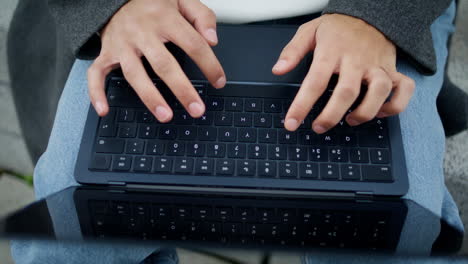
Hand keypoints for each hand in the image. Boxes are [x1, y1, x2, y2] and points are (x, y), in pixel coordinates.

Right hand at [88, 0, 225, 121]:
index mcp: (165, 18)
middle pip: (164, 64)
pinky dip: (97, 92)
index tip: (219, 81)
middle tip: (196, 109)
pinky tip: (104, 110)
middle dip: (182, 89)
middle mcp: (142, 32)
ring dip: (150, 97)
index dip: (209, 65)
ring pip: (135, 74)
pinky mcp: (107, 52)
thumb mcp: (182, 0)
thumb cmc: (153, 2)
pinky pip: (97, 73)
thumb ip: (202, 17)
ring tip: (165, 116)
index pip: (193, 44)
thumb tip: (212, 40)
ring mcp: (123, 44)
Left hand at [273, 14, 414, 132]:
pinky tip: (379, 113)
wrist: (369, 13)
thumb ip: (292, 51)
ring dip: (365, 112)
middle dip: (331, 116)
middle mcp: (356, 60)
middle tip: (318, 127)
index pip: (315, 81)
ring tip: (349, 120)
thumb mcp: (309, 31)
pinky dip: (395, 106)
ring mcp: (377, 65)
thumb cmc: (337, 28)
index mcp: (332, 51)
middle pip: (347, 92)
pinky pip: (403, 89)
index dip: (302, 105)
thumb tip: (278, 69)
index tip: (291, 123)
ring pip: (379, 92)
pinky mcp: (392, 69)